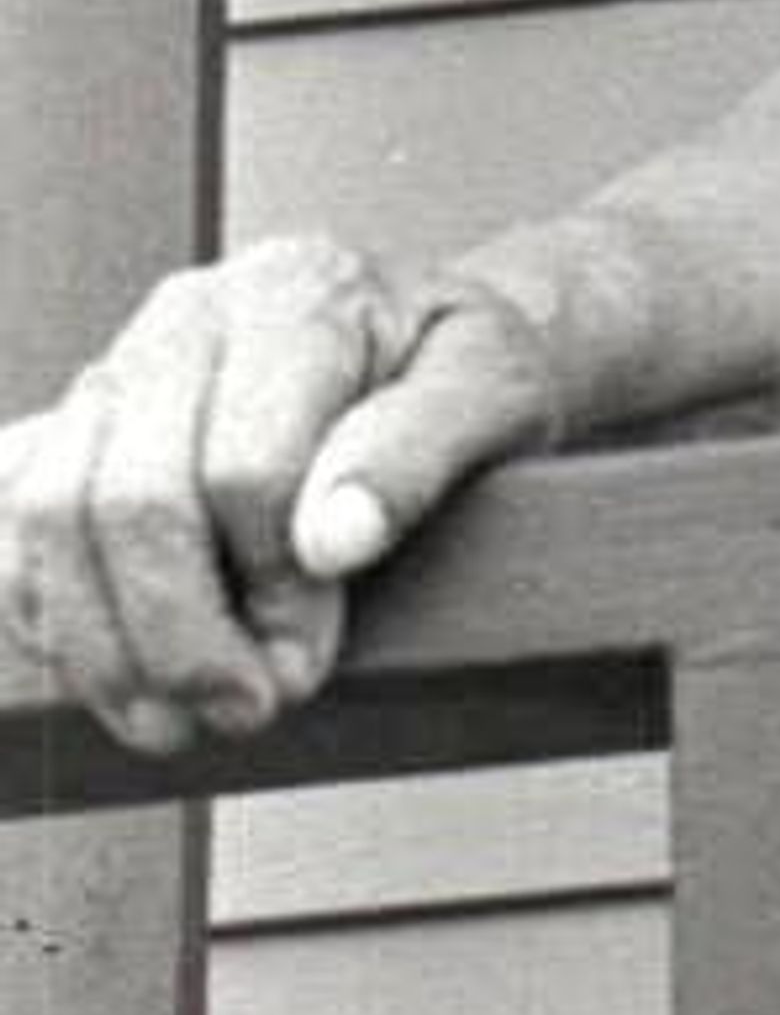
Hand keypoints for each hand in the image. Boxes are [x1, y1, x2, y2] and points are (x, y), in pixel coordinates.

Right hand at [0, 236, 557, 757]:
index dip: (272, 591)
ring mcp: (119, 367)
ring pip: (54, 517)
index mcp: (296, 293)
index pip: (246, 469)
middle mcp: (190, 316)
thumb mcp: (496, 392)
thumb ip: (419, 454)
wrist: (420, 340)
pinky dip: (49, 615)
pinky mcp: (74, 425)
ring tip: (175, 721)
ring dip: (104, 648)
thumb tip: (331, 541)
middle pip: (134, 498)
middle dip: (179, 637)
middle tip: (243, 711)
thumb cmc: (460, 370)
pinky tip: (121, 670)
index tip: (308, 660)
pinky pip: (15, 526)